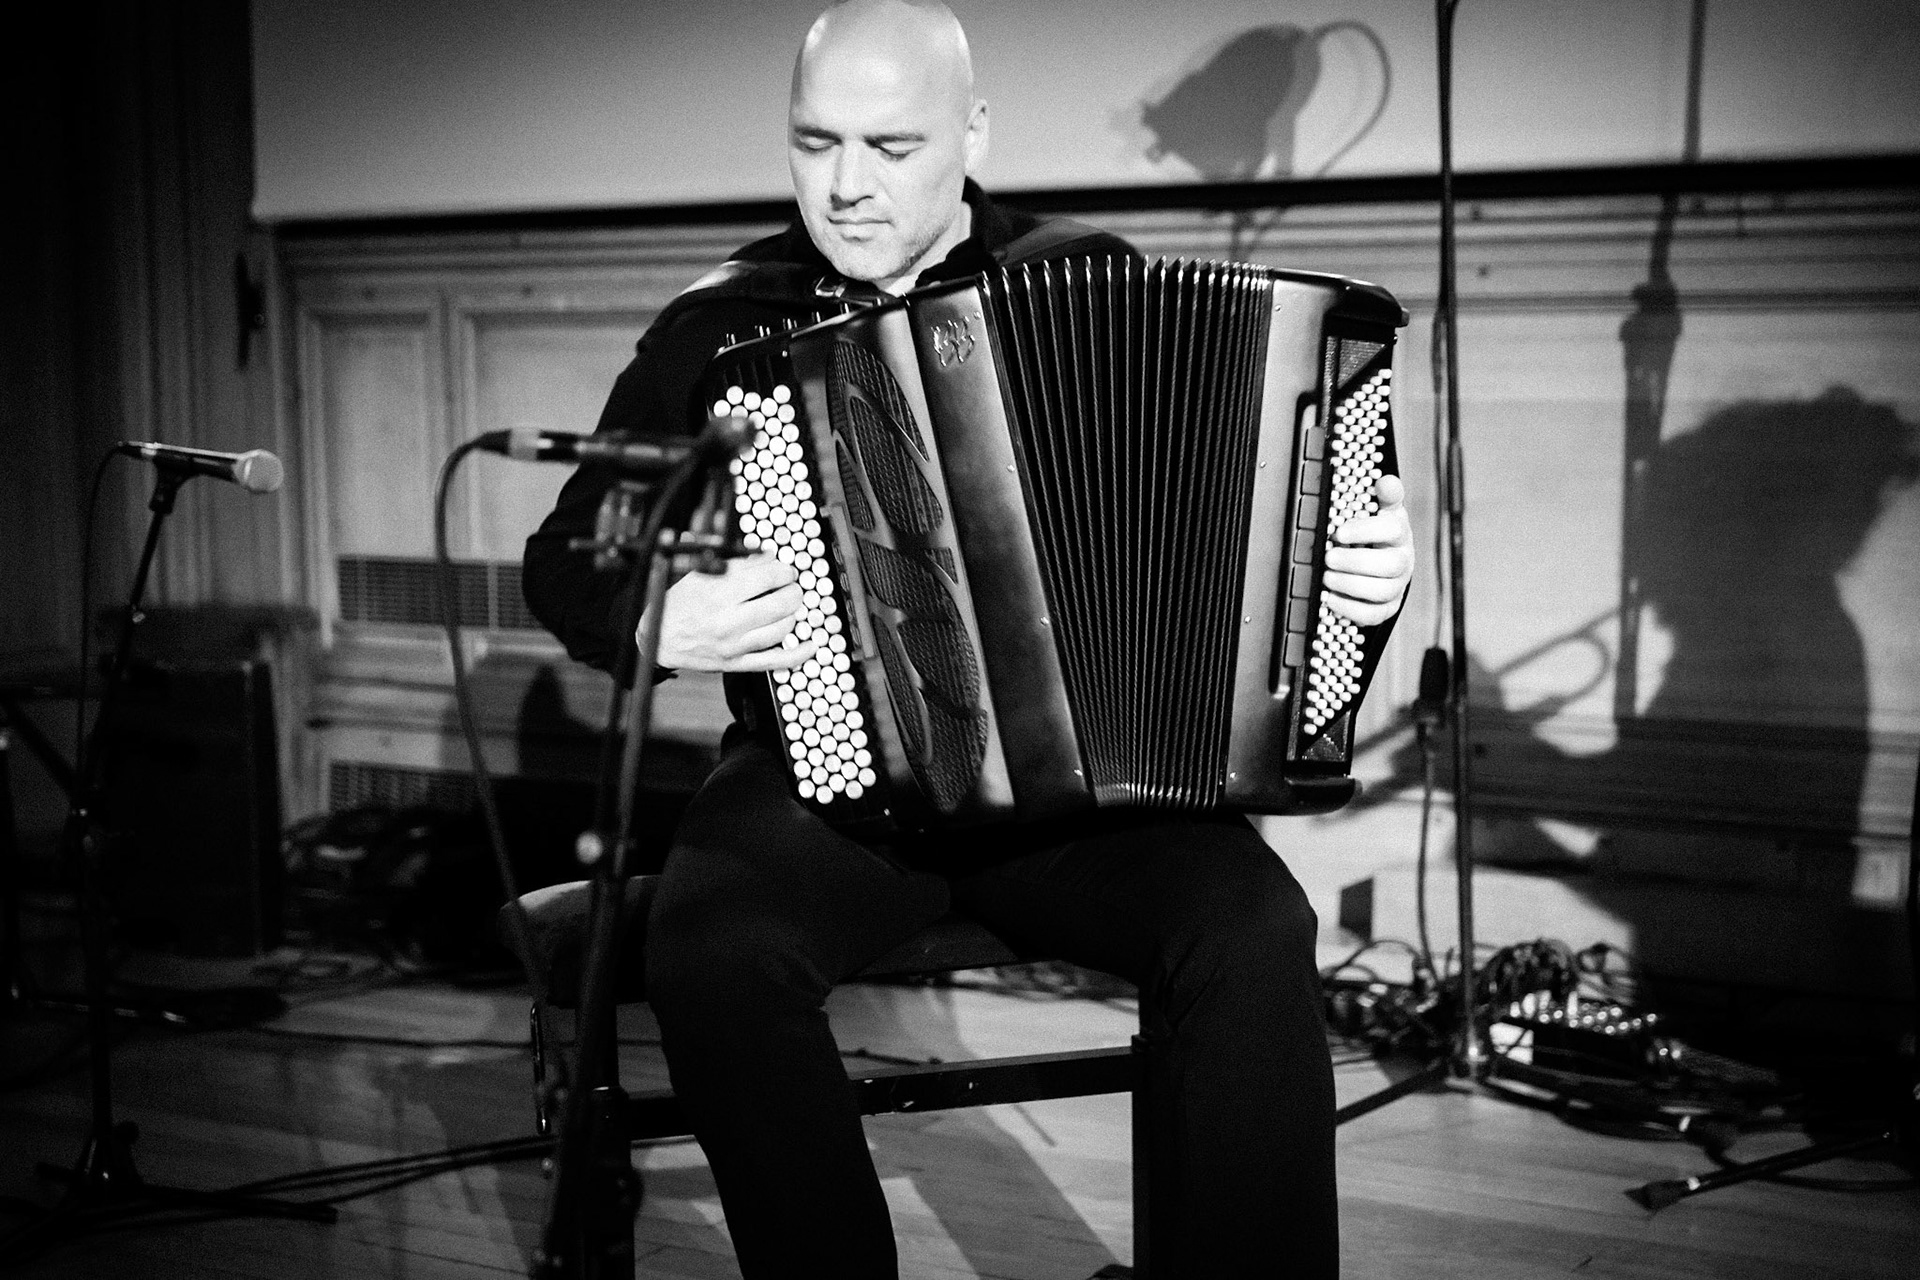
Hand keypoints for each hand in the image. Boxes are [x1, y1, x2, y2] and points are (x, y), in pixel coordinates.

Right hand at [649, 552, 815, 671]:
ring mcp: (735, 644)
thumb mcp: (702, 574)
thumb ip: (736, 564)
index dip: (784, 570)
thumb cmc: (680, 602)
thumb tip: (768, 558)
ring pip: (782, 629)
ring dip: (793, 614)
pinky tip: (810, 644)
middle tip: (791, 587)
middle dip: (793, 591)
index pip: (768, 576)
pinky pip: (775, 661)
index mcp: (720, 592)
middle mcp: (729, 620)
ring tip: (789, 606)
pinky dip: (797, 654)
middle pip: (781, 602)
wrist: (659, 636)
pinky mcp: (737, 663)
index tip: (784, 571)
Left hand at [1322, 474, 1413, 626]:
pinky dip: (1350, 608)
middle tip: (1329, 557)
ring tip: (1327, 577)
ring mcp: (1397, 586)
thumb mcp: (1380, 510)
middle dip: (1355, 562)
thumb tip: (1386, 480)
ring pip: (1382, 591)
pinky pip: (1373, 614)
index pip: (1393, 529)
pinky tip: (1330, 598)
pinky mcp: (1387, 608)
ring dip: (1350, 585)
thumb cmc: (1375, 533)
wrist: (1381, 562)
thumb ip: (1384, 495)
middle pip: (1390, 565)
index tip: (1340, 532)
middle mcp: (1403, 560)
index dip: (1366, 530)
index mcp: (1399, 532)